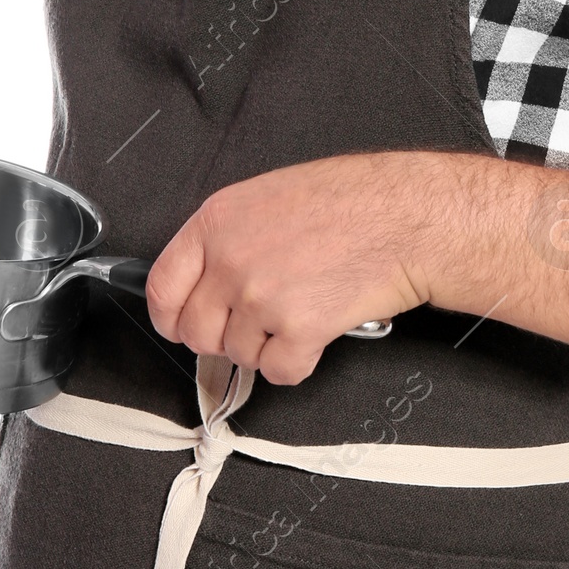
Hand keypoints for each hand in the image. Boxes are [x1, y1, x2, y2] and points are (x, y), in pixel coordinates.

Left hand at [145, 155, 429, 385]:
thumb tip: (205, 282)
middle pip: (197, 333)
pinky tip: (318, 331)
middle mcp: (231, 260)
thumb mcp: (269, 197)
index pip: (162, 287)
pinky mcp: (299, 328)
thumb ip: (227, 239)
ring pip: (240, 355)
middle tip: (256, 323)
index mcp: (216, 222)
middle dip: (224, 337)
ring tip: (301, 311)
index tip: (181, 325)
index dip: (171, 317)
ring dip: (267, 346)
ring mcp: (262, 297)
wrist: (406, 215)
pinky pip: (279, 371)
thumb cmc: (351, 199)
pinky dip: (298, 362)